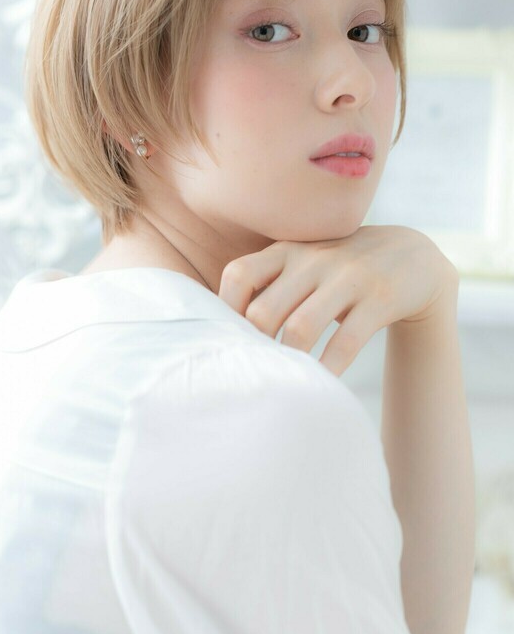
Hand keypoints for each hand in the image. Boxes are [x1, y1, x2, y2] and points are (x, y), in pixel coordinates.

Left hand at [218, 225, 459, 376]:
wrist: (412, 256)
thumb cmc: (340, 270)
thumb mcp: (305, 261)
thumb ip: (268, 283)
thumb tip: (220, 325)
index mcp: (288, 250)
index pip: (239, 274)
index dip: (224, 309)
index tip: (226, 337)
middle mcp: (313, 260)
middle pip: (265, 310)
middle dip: (255, 346)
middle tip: (254, 368)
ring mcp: (348, 277)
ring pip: (301, 327)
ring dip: (288, 360)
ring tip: (283, 379)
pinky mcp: (379, 299)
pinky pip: (346, 341)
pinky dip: (329, 367)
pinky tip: (322, 382)